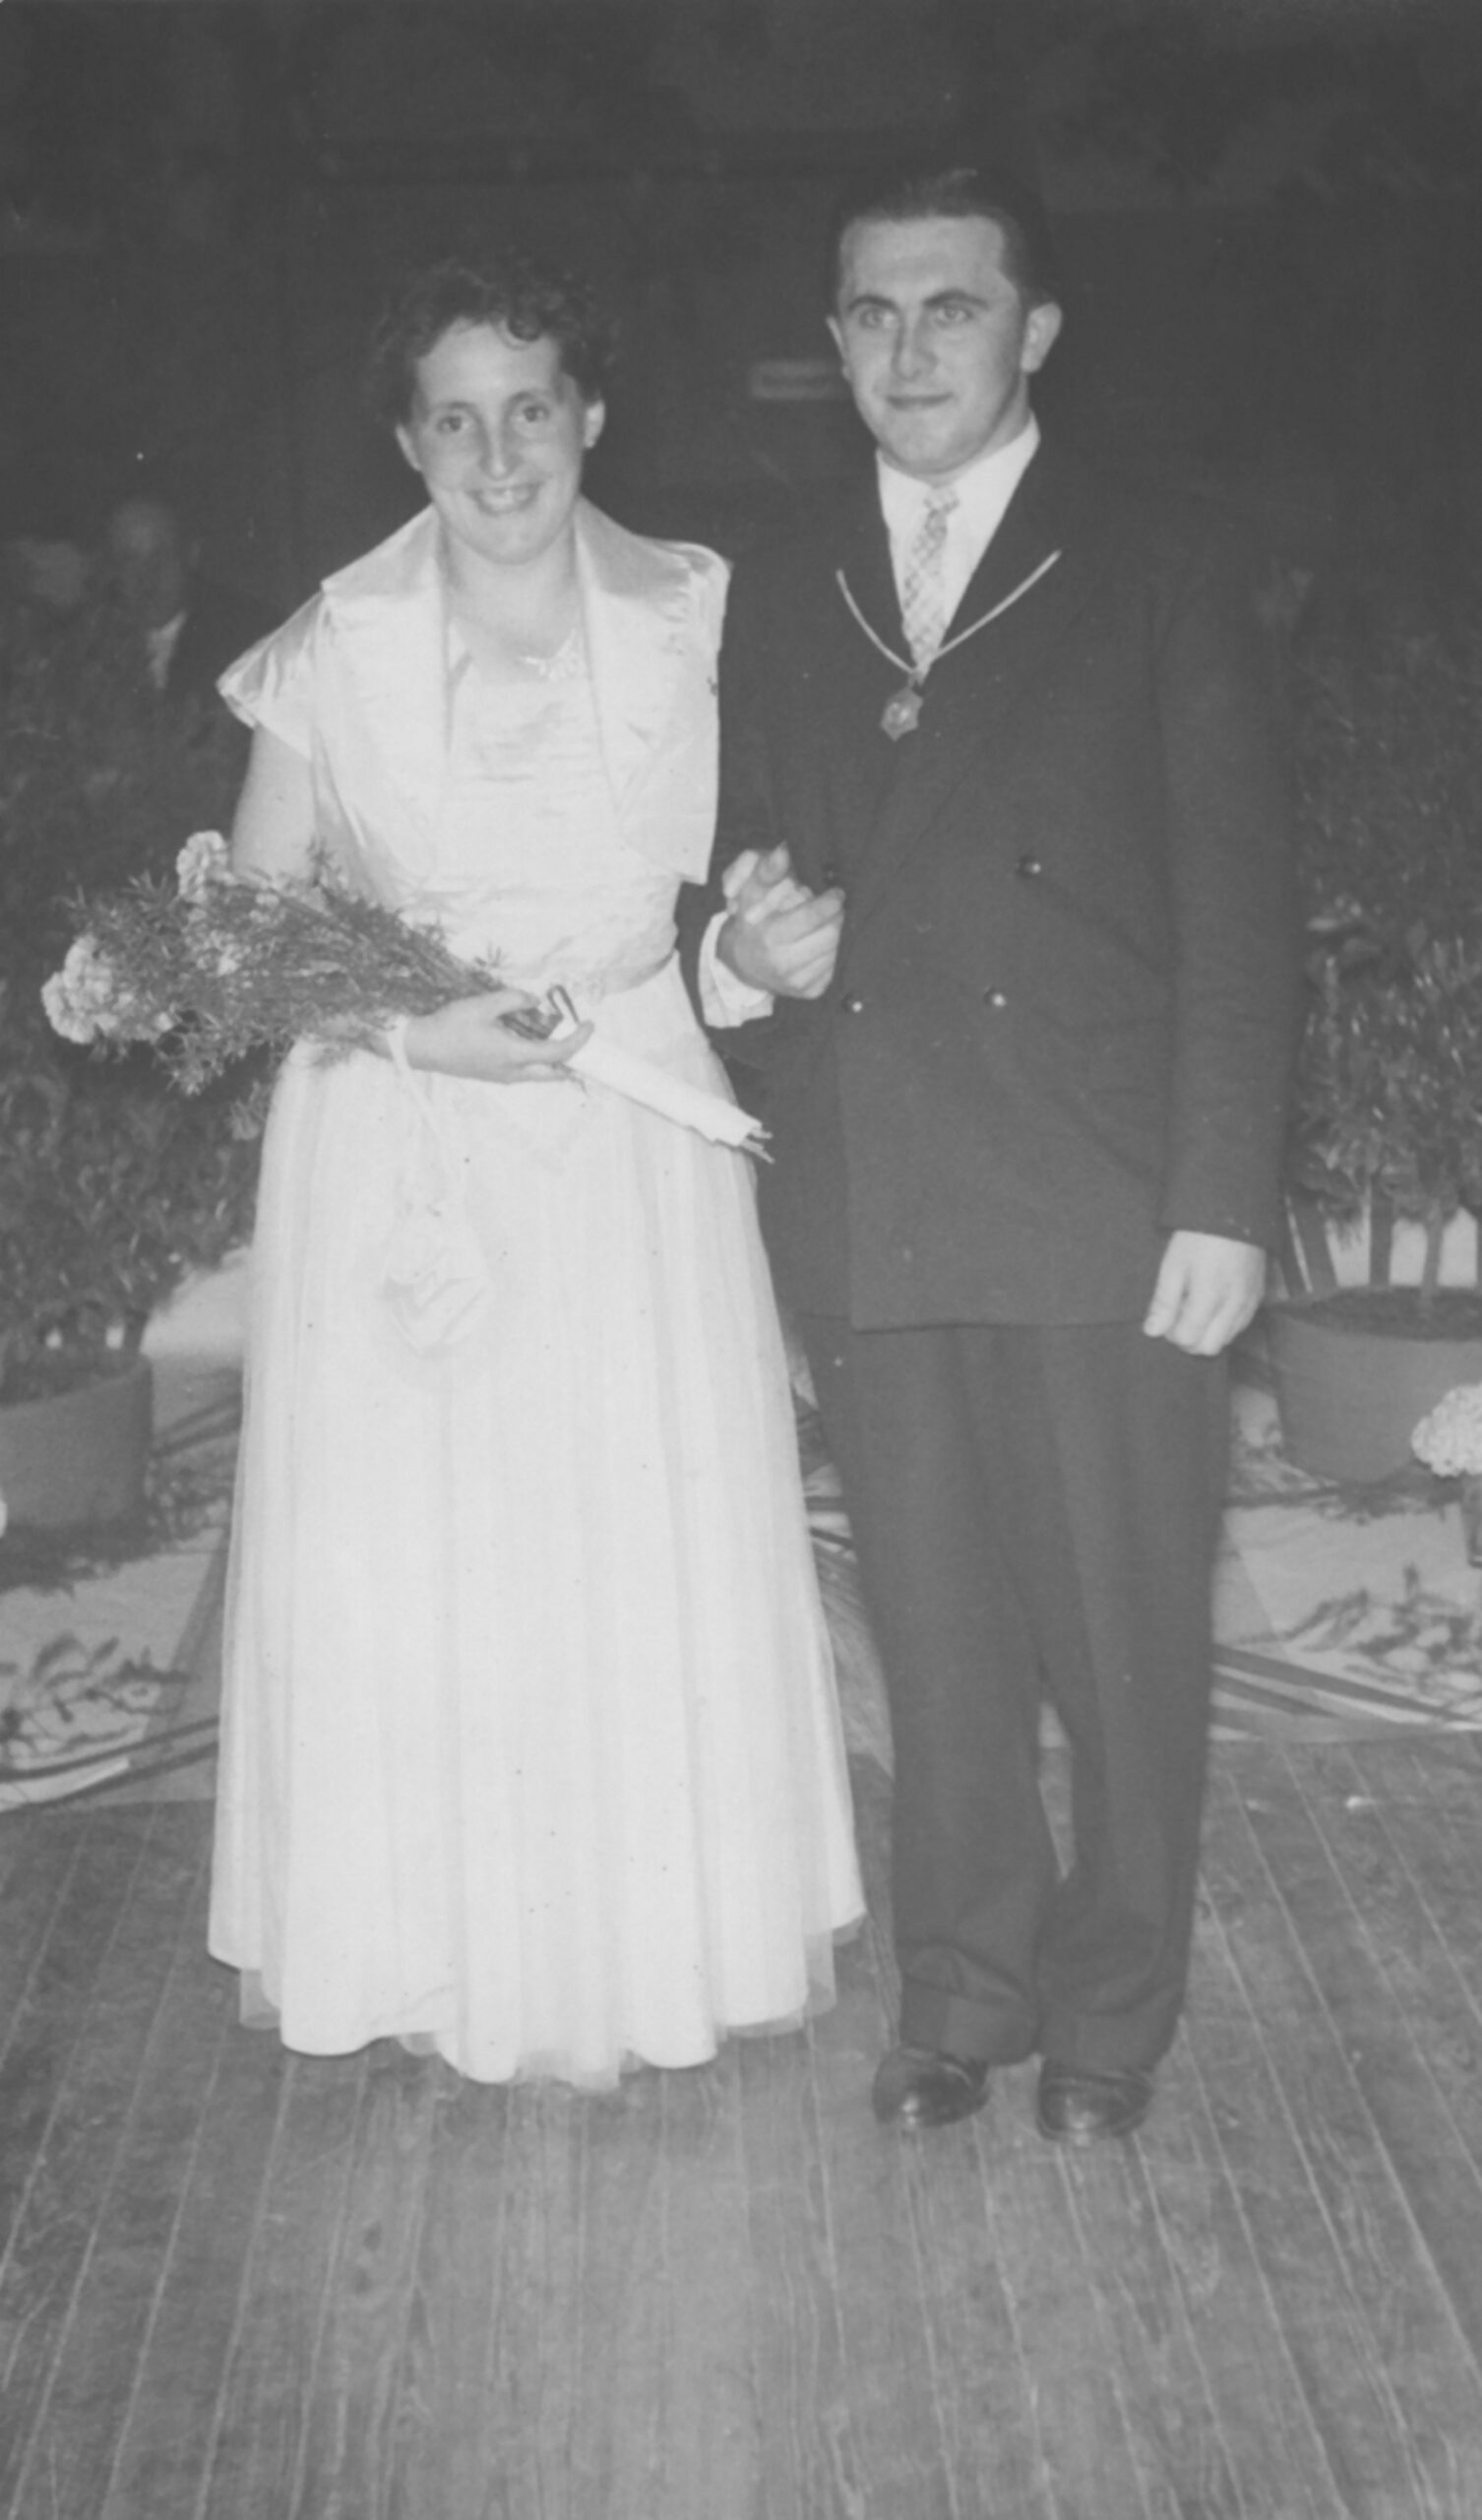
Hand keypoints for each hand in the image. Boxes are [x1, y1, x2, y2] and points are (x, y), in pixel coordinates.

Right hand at [402, 989, 592, 1084]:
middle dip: (571, 1058)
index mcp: (514, 1055)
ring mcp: (503, 1078)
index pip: (558, 1053)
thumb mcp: (484, 1004)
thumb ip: (514, 1000)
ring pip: (539, 1075)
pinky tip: (528, 1038)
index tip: (589, 1025)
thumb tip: (535, 1001)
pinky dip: (536, 1058)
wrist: (422, 1047)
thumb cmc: (451, 1025)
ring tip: (552, 1033)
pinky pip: (524, 1072)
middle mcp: (512, 1072)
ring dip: (552, 1059)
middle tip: (575, 1036)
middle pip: (554, 1074)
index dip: (579, 1040)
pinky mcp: (493, 1076)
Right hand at [717, 845, 844, 1000]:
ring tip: (825, 925)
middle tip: (834, 908)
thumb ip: (767, 869)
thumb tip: (783, 850)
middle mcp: (784, 965)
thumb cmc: (750, 922)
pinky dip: (831, 953)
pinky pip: (834, 968)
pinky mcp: (809, 993)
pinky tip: (819, 945)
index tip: (836, 893)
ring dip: (834, 934)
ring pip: (836, 951)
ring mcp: (797, 983)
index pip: (814, 916)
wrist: (742, 965)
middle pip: (831, 934)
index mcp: (770, 938)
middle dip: (836, 917)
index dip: (830, 901)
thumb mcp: (751, 892)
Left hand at [1142, 1231, 1266, 1357]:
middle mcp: (1234, 1305)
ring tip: (1196, 1307)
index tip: (1167, 1316)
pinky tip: (1213, 1304)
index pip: (1188, 1338)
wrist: (1233, 1212)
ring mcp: (1250, 1302)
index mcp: (1209, 1297)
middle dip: (1190, 1339)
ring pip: (1227, 1339)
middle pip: (1209, 1347)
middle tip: (1179, 1315)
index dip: (1172, 1333)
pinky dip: (1224, 1325)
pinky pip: (1241, 1325)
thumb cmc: (1198, 1237)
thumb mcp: (1173, 1265)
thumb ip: (1164, 1302)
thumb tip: (1152, 1332)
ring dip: (1208, 1333)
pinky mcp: (1259, 1296)